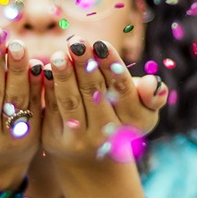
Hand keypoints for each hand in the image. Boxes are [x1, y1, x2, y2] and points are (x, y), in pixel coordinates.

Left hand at [41, 38, 168, 166]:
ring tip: (59, 55)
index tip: (100, 44)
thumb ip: (152, 94)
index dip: (111, 66)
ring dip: (64, 76)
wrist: (92, 155)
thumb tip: (153, 83)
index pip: (122, 90)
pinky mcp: (55, 140)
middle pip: (95, 93)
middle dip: (85, 65)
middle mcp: (107, 134)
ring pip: (71, 102)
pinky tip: (44, 69)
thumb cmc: (120, 116)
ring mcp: (80, 140)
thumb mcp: (142, 108)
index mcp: (133, 122)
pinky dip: (48, 88)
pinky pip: (52, 109)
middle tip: (77, 42)